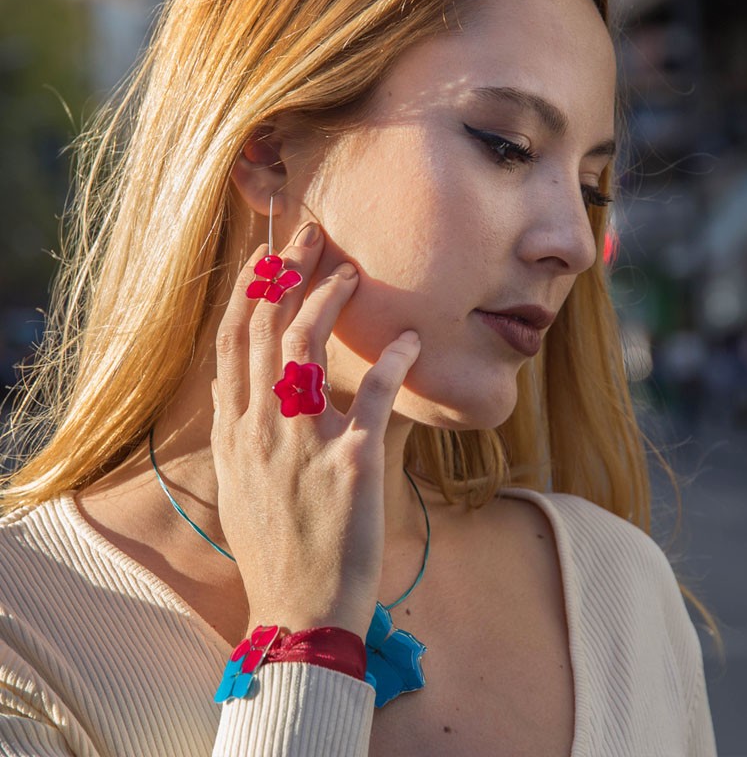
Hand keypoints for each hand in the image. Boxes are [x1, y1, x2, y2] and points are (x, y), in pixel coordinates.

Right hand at [210, 225, 419, 639]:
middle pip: (267, 326)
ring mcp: (303, 443)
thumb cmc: (275, 546)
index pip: (233, 340)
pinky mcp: (352, 463)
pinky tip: (411, 340)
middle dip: (287, 270)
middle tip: (314, 235)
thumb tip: (253, 382)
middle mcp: (261, 428)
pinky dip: (394, 359)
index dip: (249, 289)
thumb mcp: (242, 483)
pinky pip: (374, 394)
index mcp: (235, 431)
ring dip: (330, 297)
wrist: (298, 611)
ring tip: (353, 273)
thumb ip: (245, 428)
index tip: (268, 255)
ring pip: (305, 344)